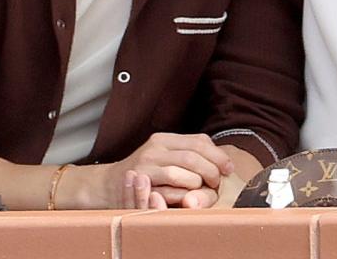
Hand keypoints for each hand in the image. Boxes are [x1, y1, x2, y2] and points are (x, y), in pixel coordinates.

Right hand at [107, 133, 233, 207]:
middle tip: (217, 183)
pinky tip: (186, 197)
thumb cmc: (146, 176)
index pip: (199, 141)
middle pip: (194, 154)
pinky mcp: (141, 178)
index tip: (228, 169)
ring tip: (203, 190)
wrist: (108, 186)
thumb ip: (190, 158)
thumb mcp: (166, 160)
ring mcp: (147, 162)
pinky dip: (183, 192)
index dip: (218, 155)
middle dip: (211, 170)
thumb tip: (224, 165)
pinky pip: (169, 184)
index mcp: (166, 139)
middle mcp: (156, 146)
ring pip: (183, 168)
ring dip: (198, 182)